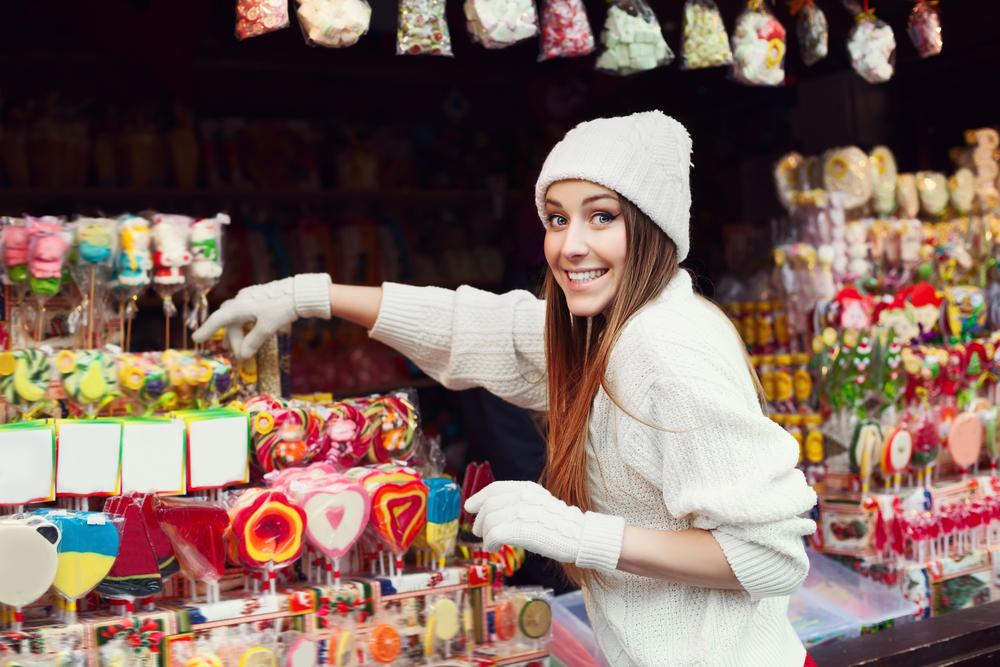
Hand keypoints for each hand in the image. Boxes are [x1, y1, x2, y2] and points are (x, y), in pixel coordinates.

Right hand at [192, 274, 331, 359]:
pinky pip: (246, 314)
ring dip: (238, 333)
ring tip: (238, 348)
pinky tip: (250, 334)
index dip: (206, 330)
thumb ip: (253, 342)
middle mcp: (241, 300)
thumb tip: (242, 356)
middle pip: (230, 322)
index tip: (196, 339)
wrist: (299, 293)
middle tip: (241, 356)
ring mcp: (249, 298)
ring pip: (237, 318)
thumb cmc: (282, 309)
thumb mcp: (267, 328)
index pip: (218, 319)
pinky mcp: (258, 298)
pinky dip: (245, 326)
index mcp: (239, 306)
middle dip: (233, 340)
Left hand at [464, 481, 625, 571]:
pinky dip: (490, 543)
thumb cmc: (559, 526)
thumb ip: (518, 503)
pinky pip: (494, 534)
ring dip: (485, 534)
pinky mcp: (522, 529)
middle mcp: (523, 496)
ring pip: (489, 521)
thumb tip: (491, 511)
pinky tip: (493, 548)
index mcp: (527, 488)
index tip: (470, 506)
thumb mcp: (538, 504)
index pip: (495, 488)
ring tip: (490, 544)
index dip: (479, 497)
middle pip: (488, 505)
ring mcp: (523, 511)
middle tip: (479, 533)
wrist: (580, 537)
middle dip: (479, 520)